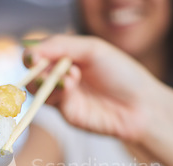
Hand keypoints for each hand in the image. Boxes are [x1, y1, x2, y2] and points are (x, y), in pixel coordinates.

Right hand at [24, 35, 168, 142]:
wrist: (140, 106)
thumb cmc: (122, 73)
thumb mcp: (92, 49)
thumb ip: (61, 45)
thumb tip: (31, 50)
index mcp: (69, 57)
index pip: (39, 53)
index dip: (32, 54)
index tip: (34, 56)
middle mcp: (62, 76)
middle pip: (33, 71)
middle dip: (35, 68)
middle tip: (41, 65)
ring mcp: (63, 95)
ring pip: (36, 88)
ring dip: (45, 79)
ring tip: (68, 76)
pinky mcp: (66, 113)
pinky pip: (50, 102)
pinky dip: (56, 91)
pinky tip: (71, 85)